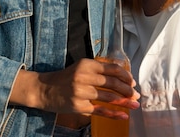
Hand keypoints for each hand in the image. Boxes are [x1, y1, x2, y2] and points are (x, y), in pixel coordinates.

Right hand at [10, 58, 139, 118]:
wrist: (44, 89)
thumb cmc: (65, 78)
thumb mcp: (81, 68)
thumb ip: (99, 70)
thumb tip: (122, 78)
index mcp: (87, 64)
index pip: (112, 68)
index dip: (125, 76)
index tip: (132, 82)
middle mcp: (84, 76)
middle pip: (113, 83)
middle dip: (128, 90)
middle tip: (136, 95)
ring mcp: (81, 92)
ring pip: (109, 97)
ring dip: (125, 101)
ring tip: (134, 104)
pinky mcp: (79, 106)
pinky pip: (100, 110)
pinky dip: (114, 114)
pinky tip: (124, 116)